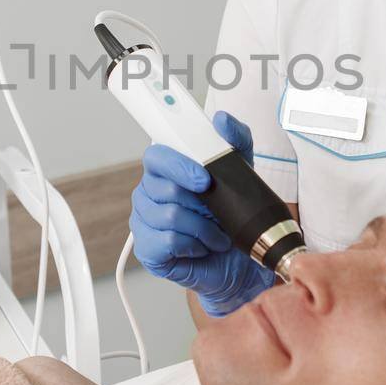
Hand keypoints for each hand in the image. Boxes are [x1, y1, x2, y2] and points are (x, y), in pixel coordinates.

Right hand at [129, 112, 275, 315]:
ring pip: (171, 216)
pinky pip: (169, 241)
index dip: (178, 165)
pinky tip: (201, 247)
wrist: (238, 263)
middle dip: (201, 203)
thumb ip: (235, 141)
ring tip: (215, 233)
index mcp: (164, 170)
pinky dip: (194, 245)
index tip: (204, 178)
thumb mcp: (242, 174)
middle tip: (216, 211)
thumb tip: (221, 120)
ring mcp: (143, 221)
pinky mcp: (147, 249)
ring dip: (204, 227)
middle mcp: (148, 193)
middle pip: (166, 188)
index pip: (157, 155)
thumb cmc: (232, 217)